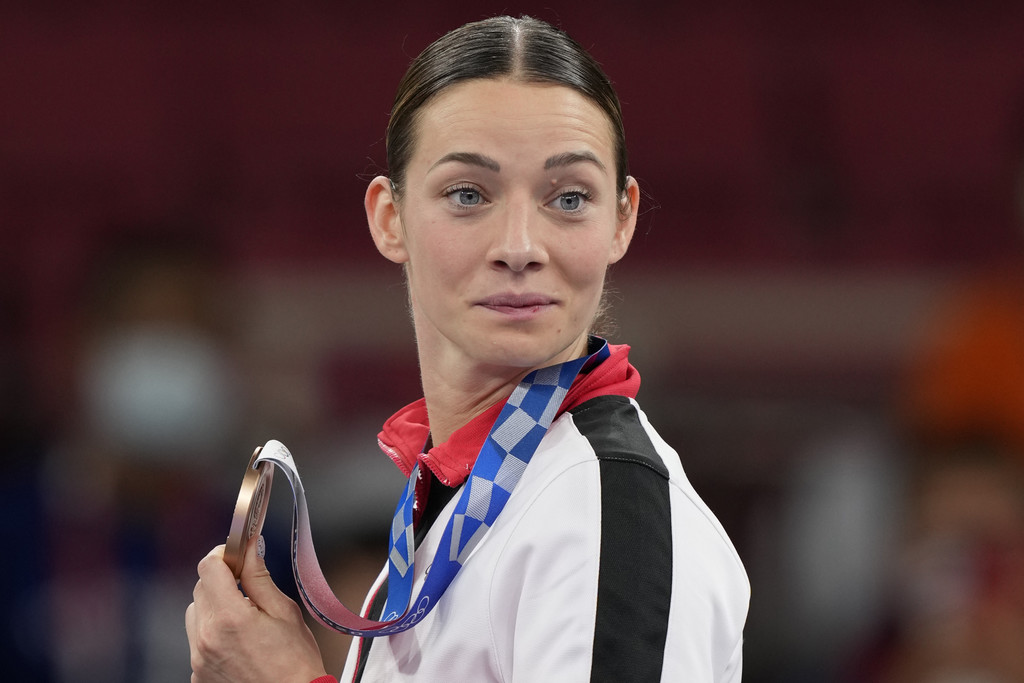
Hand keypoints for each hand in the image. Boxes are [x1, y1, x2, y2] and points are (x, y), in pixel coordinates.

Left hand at [185, 537, 328, 682]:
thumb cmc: (295, 661)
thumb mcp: (284, 611)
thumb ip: (259, 577)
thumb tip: (249, 548)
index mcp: (230, 618)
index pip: (208, 567)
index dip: (224, 554)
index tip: (238, 554)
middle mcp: (206, 639)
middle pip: (200, 588)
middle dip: (222, 579)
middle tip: (248, 585)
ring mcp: (198, 660)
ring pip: (195, 614)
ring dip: (214, 606)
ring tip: (243, 617)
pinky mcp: (198, 675)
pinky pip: (197, 640)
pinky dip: (213, 633)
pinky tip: (238, 641)